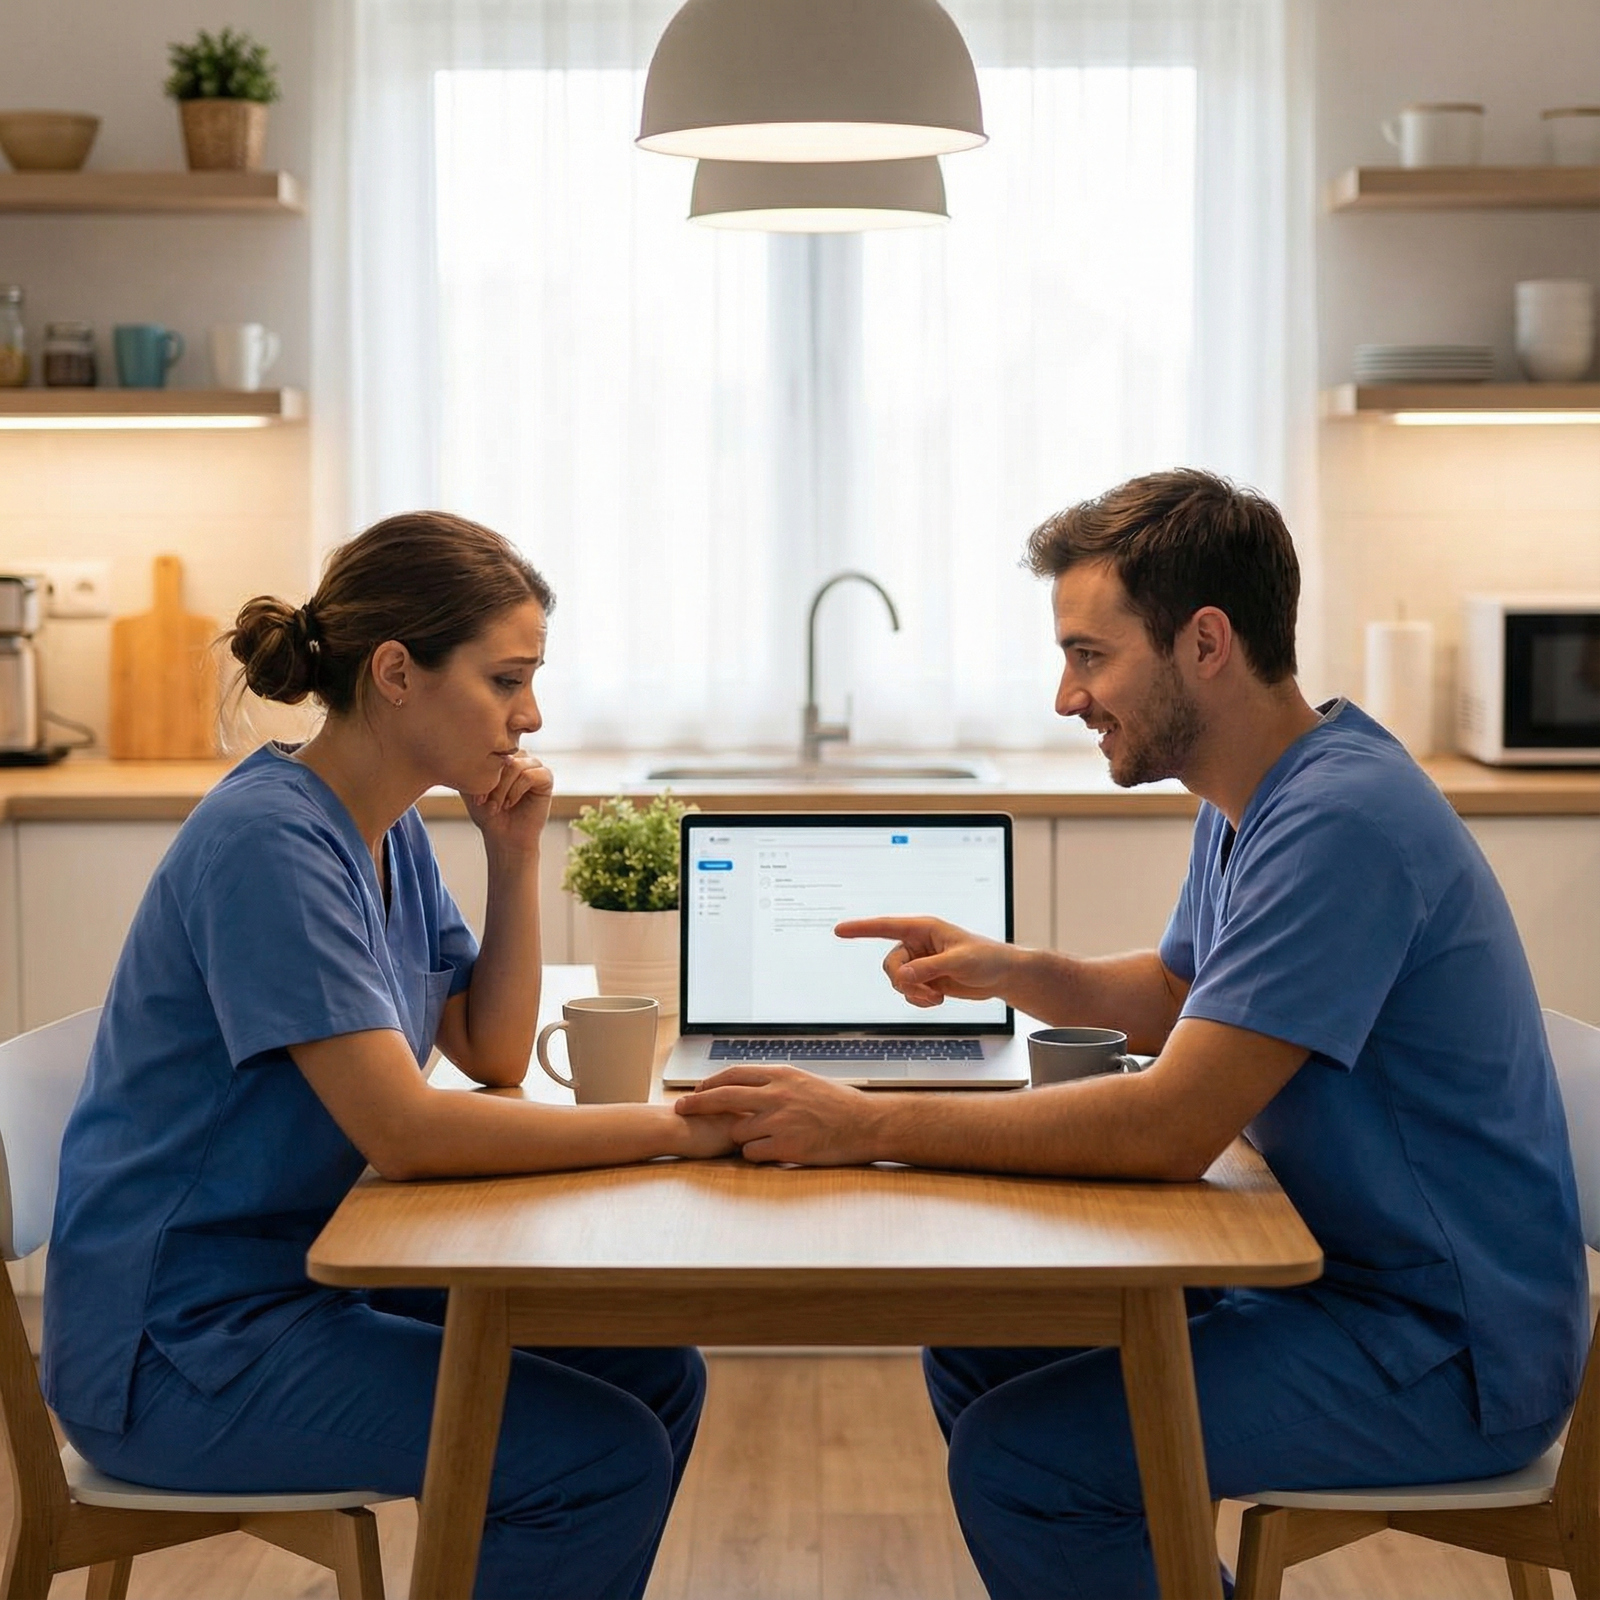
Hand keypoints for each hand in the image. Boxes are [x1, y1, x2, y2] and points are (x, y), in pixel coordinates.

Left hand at [464, 751, 553, 857]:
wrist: (504, 836)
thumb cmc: (488, 813)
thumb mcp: (471, 788)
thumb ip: (470, 768)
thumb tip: (467, 752)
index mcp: (503, 756)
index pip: (491, 752)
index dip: (481, 773)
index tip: (475, 798)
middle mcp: (519, 757)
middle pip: (503, 757)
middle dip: (492, 782)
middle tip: (484, 802)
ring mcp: (534, 766)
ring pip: (515, 766)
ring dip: (502, 788)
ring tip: (498, 805)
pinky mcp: (546, 778)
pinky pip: (529, 775)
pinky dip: (516, 791)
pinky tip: (510, 803)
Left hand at [676, 1065, 876, 1165]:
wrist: (867, 1124)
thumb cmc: (840, 1105)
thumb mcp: (806, 1082)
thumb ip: (776, 1083)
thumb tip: (750, 1085)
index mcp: (781, 1075)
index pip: (734, 1074)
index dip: (711, 1082)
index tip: (697, 1089)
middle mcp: (776, 1094)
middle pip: (722, 1096)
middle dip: (696, 1102)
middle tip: (680, 1108)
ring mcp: (779, 1121)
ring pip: (736, 1130)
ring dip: (740, 1137)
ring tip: (762, 1139)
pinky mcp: (785, 1146)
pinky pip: (752, 1153)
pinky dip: (755, 1154)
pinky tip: (772, 1152)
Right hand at [834, 916, 1015, 1006]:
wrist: (1000, 976)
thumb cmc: (986, 958)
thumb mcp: (959, 961)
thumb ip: (928, 968)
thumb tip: (903, 976)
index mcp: (923, 929)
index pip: (885, 926)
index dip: (861, 928)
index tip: (839, 930)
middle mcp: (917, 944)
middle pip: (890, 964)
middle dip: (904, 981)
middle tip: (926, 990)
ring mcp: (919, 962)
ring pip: (897, 980)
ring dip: (913, 993)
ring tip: (936, 997)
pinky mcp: (924, 979)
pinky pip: (907, 992)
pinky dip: (918, 1000)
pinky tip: (937, 1000)